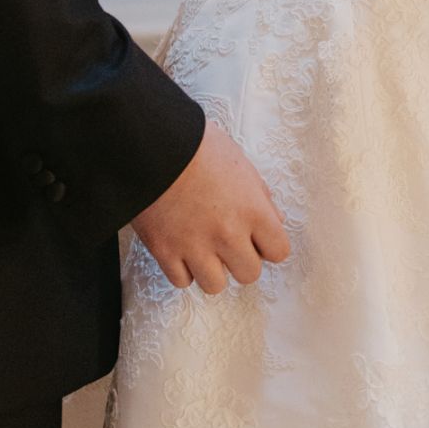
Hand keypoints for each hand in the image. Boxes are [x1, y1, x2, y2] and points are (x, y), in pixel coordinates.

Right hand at [131, 119, 290, 293]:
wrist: (149, 142)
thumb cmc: (196, 144)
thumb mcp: (238, 161)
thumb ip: (259, 194)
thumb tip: (275, 219)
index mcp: (252, 209)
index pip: (278, 251)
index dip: (268, 244)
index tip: (256, 237)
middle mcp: (228, 234)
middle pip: (249, 274)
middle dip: (240, 259)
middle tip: (226, 240)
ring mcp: (195, 246)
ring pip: (215, 285)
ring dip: (210, 268)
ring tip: (201, 247)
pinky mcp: (165, 251)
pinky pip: (182, 281)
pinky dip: (181, 268)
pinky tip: (179, 247)